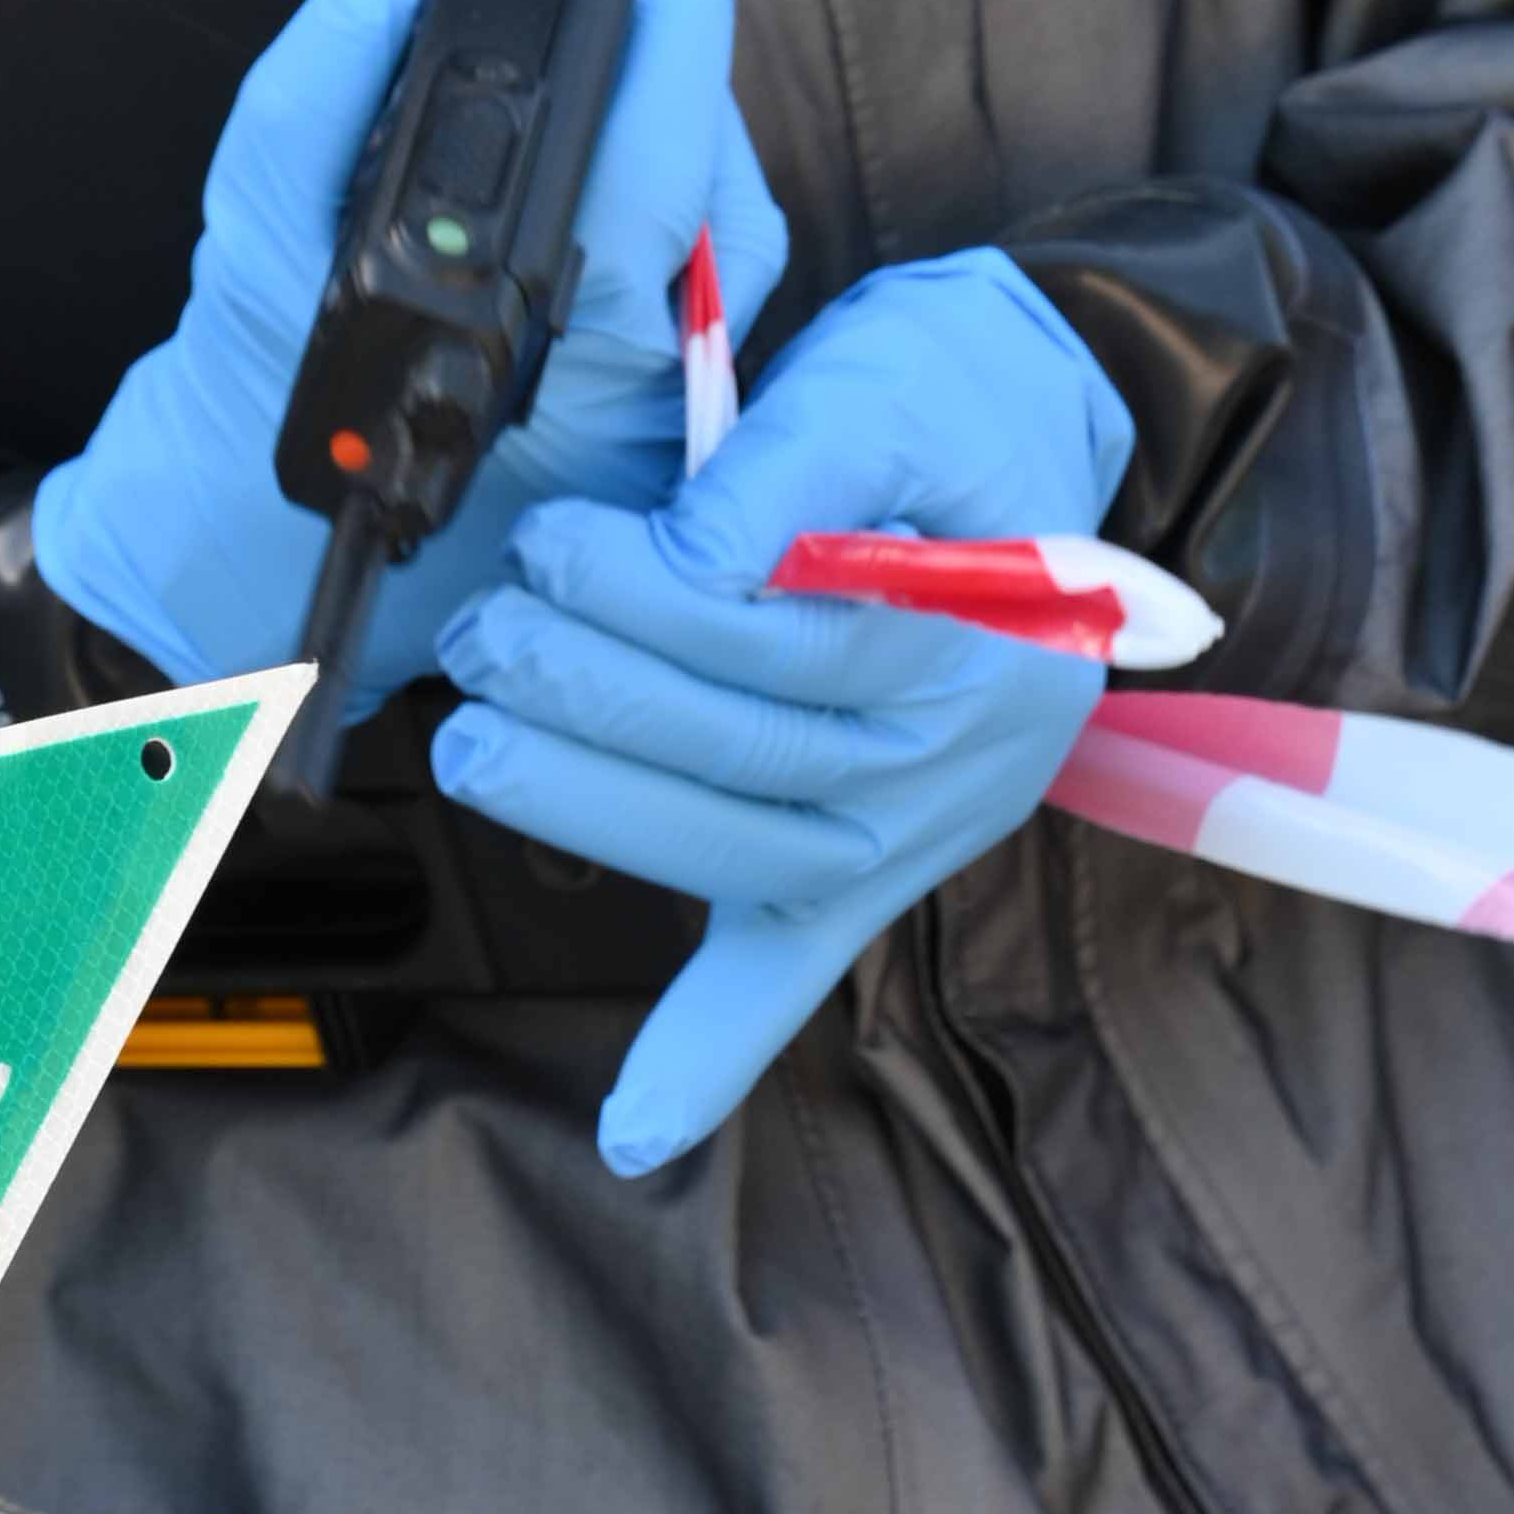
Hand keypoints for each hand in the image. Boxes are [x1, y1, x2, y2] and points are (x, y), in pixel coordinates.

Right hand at [30, 0, 786, 698]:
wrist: (236, 568)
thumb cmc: (244, 422)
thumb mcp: (248, 245)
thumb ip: (309, 106)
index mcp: (515, 378)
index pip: (646, 208)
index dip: (676, 78)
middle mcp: (605, 427)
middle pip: (719, 234)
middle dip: (702, 99)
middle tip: (669, 8)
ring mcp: (638, 452)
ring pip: (726, 278)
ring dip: (703, 165)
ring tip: (651, 86)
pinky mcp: (644, 458)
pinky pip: (704, 320)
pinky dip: (686, 234)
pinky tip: (637, 183)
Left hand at [429, 248, 1133, 1176]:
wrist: (1040, 440)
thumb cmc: (952, 409)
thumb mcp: (893, 380)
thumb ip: (795, 463)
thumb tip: (691, 555)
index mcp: (977, 639)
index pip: (786, 637)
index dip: (650, 597)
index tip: (552, 546)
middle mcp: (953, 764)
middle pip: (746, 750)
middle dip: (588, 695)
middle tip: (486, 635)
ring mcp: (910, 833)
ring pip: (736, 850)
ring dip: (590, 810)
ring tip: (473, 742)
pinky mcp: (862, 869)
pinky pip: (789, 976)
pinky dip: (708, 1054)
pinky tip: (635, 1133)